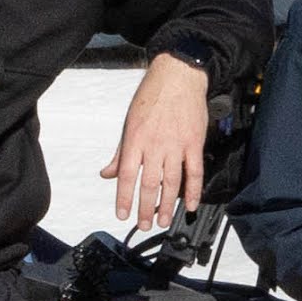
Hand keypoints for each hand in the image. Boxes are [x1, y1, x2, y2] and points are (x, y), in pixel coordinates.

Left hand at [103, 53, 209, 227]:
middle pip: (149, 184)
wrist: (178, 75)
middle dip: (145, 208)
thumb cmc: (151, 96)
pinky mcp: (194, 143)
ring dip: (167, 205)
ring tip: (163, 221)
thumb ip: (120, 153)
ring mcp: (176, 145)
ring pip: (171, 182)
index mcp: (135, 139)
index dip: (124, 198)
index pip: (127, 175)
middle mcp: (155, 145)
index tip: (122, 214)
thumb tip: (107, 173)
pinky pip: (194, 172)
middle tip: (144, 224)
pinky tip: (189, 205)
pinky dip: (193, 190)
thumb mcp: (129, 123)